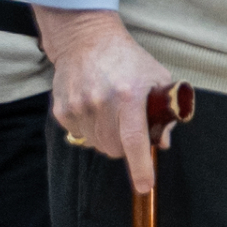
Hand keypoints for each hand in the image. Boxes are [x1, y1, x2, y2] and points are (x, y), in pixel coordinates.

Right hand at [34, 8, 174, 193]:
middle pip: (114, 148)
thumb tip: (162, 143)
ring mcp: (79, 107)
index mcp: (129, 95)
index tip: (145, 186)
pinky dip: (91, 131)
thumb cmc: (128, 59)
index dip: (140, 166)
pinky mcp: (63, 110)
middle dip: (126, 148)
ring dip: (108, 139)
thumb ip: (163, 112)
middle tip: (131, 129)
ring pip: (97, 145)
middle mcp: (101, 102)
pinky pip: (80, 136)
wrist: (87, 40)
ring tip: (113, 114)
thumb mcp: (157, 78)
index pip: (135, 139)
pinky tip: (96, 109)